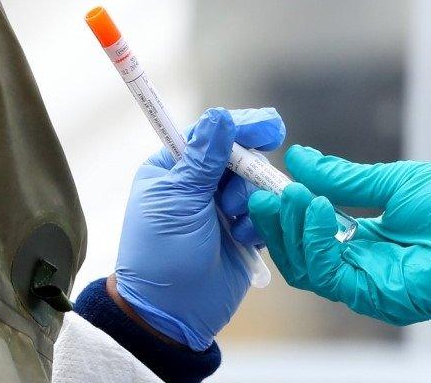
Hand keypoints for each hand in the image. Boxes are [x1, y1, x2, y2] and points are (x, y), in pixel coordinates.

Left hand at [115, 107, 284, 349]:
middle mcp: (198, 184)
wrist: (173, 314)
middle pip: (240, 157)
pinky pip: (266, 213)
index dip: (240, 127)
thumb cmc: (161, 255)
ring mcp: (221, 208)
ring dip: (251, 201)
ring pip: (256, 185)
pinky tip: (244, 239)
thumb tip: (219, 116)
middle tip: (235, 198)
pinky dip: (260, 223)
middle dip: (246, 173)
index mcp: (174, 169)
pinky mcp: (242, 231)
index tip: (269, 126)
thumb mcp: (179, 200)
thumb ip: (203, 158)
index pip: (211, 135)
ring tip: (233, 224)